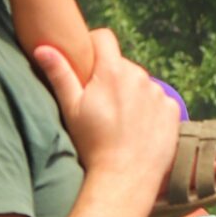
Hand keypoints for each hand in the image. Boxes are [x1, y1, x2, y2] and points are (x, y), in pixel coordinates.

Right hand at [34, 29, 180, 192]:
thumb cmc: (92, 144)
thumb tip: (43, 47)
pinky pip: (158, 101)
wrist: (124, 178)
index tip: (86, 63)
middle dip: (110, 76)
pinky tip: (137, 129)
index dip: (93, 45)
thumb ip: (59, 74)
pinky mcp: (172, 111)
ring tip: (119, 121)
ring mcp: (158, 93)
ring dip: (130, 93)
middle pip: (121, 64)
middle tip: (99, 104)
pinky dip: (149, 109)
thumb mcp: (70, 108)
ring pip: (140, 83)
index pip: (104, 37)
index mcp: (113, 71)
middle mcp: (139, 76)